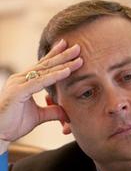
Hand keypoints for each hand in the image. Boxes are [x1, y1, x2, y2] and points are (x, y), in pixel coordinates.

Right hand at [0, 39, 82, 153]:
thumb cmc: (12, 124)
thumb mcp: (39, 117)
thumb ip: (52, 112)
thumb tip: (66, 112)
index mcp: (25, 82)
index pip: (44, 67)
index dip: (56, 58)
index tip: (69, 49)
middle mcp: (21, 79)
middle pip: (46, 65)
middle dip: (63, 55)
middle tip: (78, 47)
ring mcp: (19, 83)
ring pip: (46, 71)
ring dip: (63, 63)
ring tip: (78, 57)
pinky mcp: (19, 91)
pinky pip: (41, 82)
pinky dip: (55, 76)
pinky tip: (67, 71)